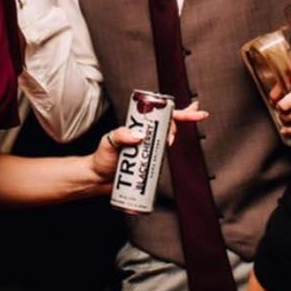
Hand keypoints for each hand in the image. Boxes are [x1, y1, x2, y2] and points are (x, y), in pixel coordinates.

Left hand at [86, 101, 209, 189]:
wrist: (96, 179)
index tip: (194, 110)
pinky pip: (162, 159)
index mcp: (137, 127)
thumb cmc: (101, 159)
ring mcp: (148, 150)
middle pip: (168, 125)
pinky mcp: (149, 164)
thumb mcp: (108, 143)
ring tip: (167, 144)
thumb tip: (139, 135)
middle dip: (180, 122)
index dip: (178, 112)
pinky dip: (169, 158)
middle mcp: (145, 136)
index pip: (160, 115)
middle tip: (180, 129)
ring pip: (167, 141)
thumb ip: (121, 135)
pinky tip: (167, 159)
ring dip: (173, 139)